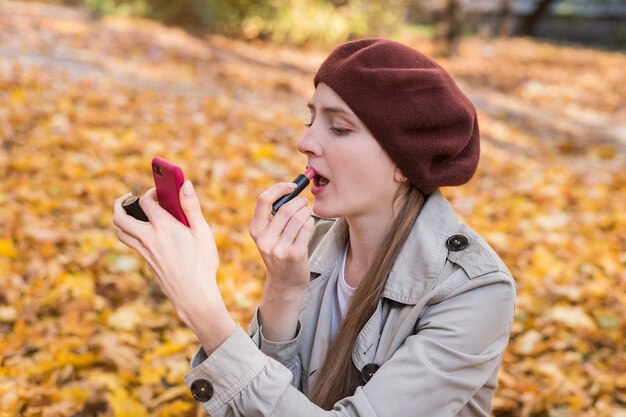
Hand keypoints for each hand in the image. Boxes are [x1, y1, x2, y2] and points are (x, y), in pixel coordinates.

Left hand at [112, 181, 234, 351]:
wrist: (194, 295)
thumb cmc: (202, 263)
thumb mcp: (202, 232)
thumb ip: (191, 206)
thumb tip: (185, 184)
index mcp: (163, 227)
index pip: (145, 201)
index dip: (151, 192)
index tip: (160, 191)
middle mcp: (148, 238)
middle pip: (119, 217)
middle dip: (120, 203)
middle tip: (128, 197)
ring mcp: (145, 252)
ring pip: (121, 232)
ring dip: (123, 220)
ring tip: (133, 214)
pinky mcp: (147, 263)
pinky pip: (133, 244)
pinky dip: (134, 235)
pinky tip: (150, 235)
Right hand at [249, 182, 314, 290]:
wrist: (285, 282)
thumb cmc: (279, 252)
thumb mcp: (268, 236)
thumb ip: (273, 215)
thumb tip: (288, 187)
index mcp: (256, 231)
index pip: (263, 200)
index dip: (279, 189)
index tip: (291, 186)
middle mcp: (264, 240)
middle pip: (286, 208)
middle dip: (299, 201)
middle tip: (304, 202)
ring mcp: (279, 248)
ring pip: (298, 217)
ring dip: (306, 211)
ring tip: (306, 213)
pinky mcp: (295, 254)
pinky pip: (307, 227)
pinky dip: (310, 222)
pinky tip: (308, 224)